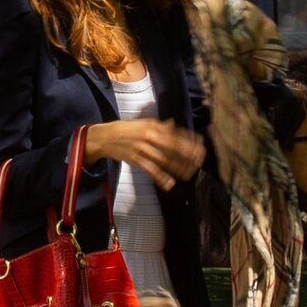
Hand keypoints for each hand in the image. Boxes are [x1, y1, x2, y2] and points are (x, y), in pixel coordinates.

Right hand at [87, 119, 204, 187]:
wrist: (104, 137)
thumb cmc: (125, 129)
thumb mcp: (143, 123)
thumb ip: (159, 125)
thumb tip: (173, 124)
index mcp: (153, 126)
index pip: (176, 133)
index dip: (190, 140)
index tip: (201, 146)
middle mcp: (150, 136)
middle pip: (174, 147)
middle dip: (188, 155)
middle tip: (199, 161)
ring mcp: (143, 148)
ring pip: (165, 160)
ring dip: (178, 168)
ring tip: (188, 174)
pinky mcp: (136, 159)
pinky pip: (151, 170)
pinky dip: (161, 178)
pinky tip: (169, 184)